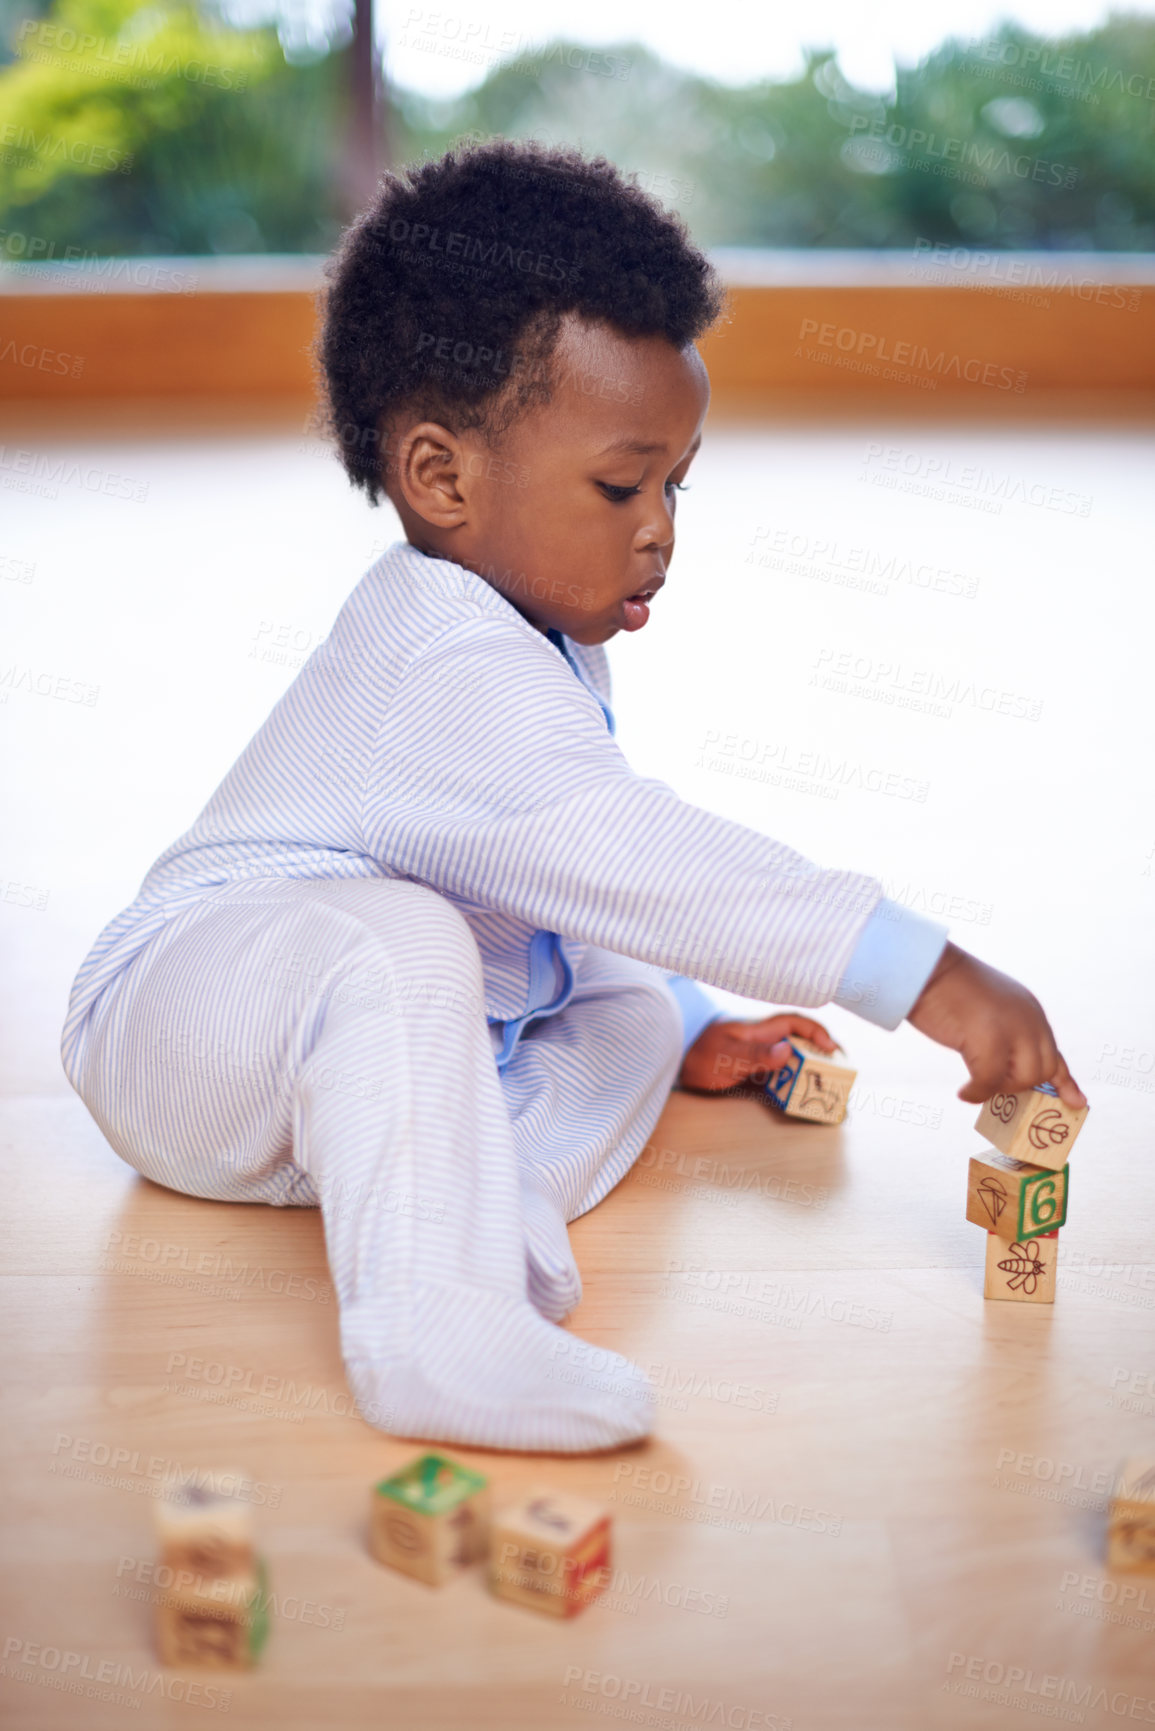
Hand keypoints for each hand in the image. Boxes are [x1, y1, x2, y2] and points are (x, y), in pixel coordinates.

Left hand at [677, 1013, 839, 1094]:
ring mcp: (758, 1056)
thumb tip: (787, 1050)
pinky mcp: (751, 1072)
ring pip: (792, 1060)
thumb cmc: (697, 1054)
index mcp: (759, 1029)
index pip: (795, 1023)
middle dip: (822, 1054)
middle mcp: (763, 1040)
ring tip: (825, 1088)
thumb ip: (755, 1054)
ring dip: (808, 1071)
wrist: (672, 1063)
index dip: (818, 1033)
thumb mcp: (725, 1056)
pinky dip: (791, 1084)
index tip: (833, 1050)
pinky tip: (798, 1097)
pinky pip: (778, 1075)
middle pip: (800, 1042)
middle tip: (839, 1073)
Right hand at [907, 941, 1086, 1108]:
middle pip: (1044, 1069)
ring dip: (999, 1088)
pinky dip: (976, 1093)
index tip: (1078, 1102)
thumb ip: (1003, 1032)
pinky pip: (990, 1082)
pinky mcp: (990, 1040)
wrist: (926, 968)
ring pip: (1023, 1079)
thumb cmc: (946, 988)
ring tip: (975, 1084)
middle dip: (1020, 1086)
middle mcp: (1029, 1019)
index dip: (1065, 1081)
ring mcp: (1012, 1029)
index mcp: (1029, 1011)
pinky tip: (963, 1092)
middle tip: (993, 1088)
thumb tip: (1004, 1071)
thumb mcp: (988, 1009)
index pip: (1054, 1053)